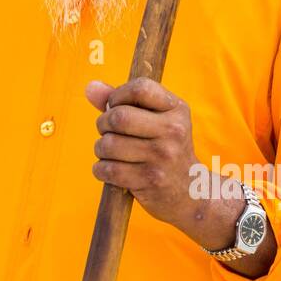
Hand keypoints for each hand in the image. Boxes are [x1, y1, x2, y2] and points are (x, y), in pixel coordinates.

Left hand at [86, 77, 199, 231]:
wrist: (190, 192)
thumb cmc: (164, 148)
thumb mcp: (155, 119)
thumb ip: (121, 101)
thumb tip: (90, 87)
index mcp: (176, 109)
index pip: (140, 88)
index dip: (118, 95)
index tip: (116, 106)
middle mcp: (173, 130)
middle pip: (119, 117)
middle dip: (103, 124)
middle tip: (107, 131)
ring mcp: (163, 156)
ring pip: (109, 144)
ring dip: (101, 149)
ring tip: (110, 152)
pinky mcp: (151, 180)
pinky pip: (108, 169)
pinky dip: (101, 169)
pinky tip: (110, 169)